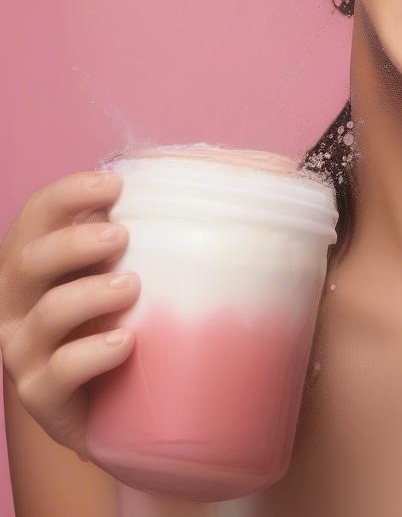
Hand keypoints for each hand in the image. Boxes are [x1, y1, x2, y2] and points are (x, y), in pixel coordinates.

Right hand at [0, 169, 139, 460]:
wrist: (107, 403)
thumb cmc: (117, 317)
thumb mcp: (123, 268)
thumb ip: (138, 235)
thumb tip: (198, 191)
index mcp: (37, 260)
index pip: (37, 215)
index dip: (68, 193)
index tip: (114, 184)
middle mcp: (19, 302)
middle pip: (30, 260)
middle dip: (74, 242)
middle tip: (121, 237)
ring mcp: (24, 349)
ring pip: (45, 314)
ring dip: (89, 295)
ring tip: (132, 287)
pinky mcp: (41, 394)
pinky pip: (58, 371)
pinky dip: (92, 353)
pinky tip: (126, 341)